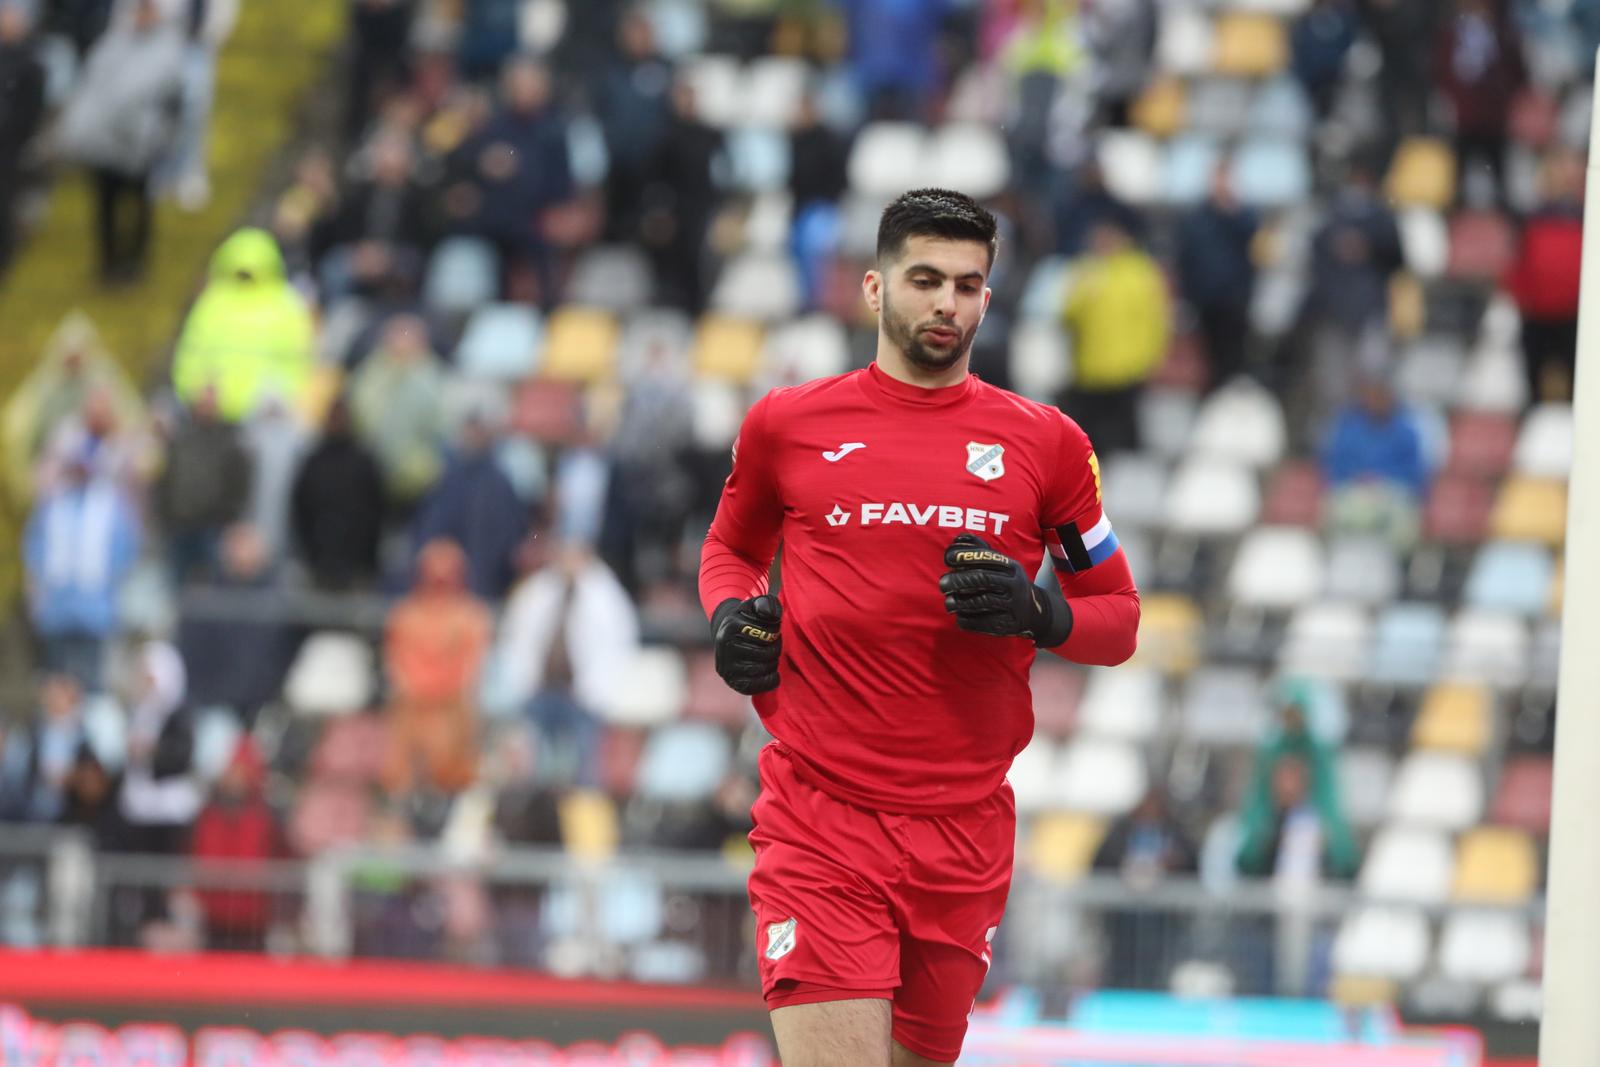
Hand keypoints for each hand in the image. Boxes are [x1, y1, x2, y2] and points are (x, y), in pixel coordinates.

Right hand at [711, 595, 782, 694]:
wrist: (728, 634)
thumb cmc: (749, 619)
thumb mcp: (757, 605)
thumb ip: (768, 604)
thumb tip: (770, 615)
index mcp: (732, 625)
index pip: (767, 634)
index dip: (775, 633)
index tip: (771, 631)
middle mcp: (725, 646)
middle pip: (765, 653)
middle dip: (775, 648)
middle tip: (772, 644)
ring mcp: (726, 665)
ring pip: (762, 669)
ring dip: (773, 663)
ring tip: (769, 655)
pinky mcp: (731, 681)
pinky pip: (756, 687)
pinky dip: (769, 680)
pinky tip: (771, 672)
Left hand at [939, 534, 1071, 646]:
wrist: (1034, 611)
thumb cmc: (1007, 582)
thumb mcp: (1001, 565)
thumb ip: (980, 550)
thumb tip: (958, 538)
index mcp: (1011, 567)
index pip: (987, 558)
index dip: (965, 556)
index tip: (947, 558)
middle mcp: (1014, 584)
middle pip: (983, 579)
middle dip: (959, 580)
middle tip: (942, 583)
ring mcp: (1012, 605)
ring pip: (983, 602)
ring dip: (961, 602)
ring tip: (948, 602)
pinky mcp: (1008, 624)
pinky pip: (984, 623)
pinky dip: (968, 620)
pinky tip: (959, 616)